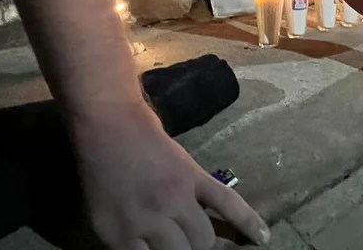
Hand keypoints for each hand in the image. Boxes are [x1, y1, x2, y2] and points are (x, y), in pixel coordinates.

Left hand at [74, 102, 269, 248]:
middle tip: (184, 243)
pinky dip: (248, 221)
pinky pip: (227, 203)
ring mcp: (176, 200)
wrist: (111, 125)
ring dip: (202, 242)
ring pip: (204, 239)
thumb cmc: (100, 172)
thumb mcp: (100, 218)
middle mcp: (151, 223)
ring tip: (199, 237)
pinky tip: (262, 237)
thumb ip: (126, 244)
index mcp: (122, 237)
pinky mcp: (196, 178)